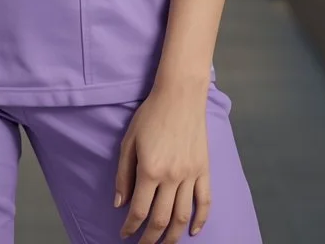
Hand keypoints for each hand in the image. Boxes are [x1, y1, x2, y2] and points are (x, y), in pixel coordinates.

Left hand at [114, 78, 211, 241]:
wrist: (180, 96)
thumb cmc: (150, 115)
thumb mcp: (129, 142)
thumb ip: (123, 175)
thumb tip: (119, 203)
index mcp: (149, 170)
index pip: (139, 210)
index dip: (130, 227)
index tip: (124, 234)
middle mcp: (171, 177)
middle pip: (160, 219)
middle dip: (150, 238)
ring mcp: (190, 174)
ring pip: (183, 216)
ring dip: (173, 236)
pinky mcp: (204, 170)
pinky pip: (205, 201)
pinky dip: (201, 219)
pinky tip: (194, 232)